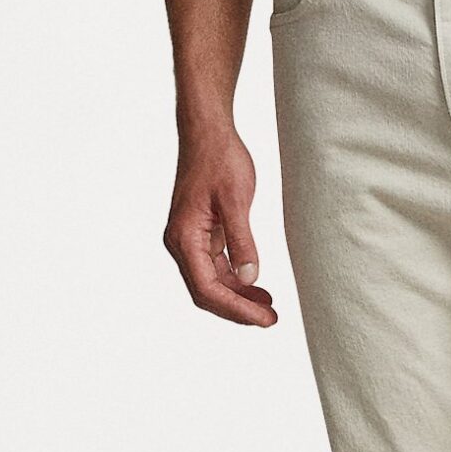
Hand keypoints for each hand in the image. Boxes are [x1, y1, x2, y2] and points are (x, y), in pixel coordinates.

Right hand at [163, 122, 278, 324]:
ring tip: (268, 307)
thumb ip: (242, 241)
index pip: (207, 289)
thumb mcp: (236, 200)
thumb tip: (250, 278)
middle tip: (270, 319)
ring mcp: (188, 239)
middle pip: (206, 291)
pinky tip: (256, 285)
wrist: (207, 132)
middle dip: (237, 309)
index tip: (264, 319)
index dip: (236, 309)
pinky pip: (214, 265)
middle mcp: (181, 243)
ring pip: (210, 281)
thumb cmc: (219, 159)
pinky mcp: (199, 232)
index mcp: (184, 238)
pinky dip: (234, 279)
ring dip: (237, 296)